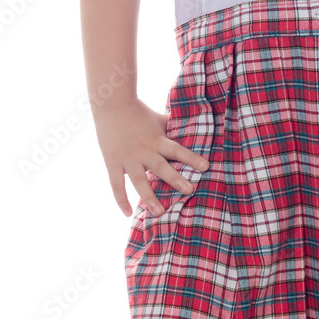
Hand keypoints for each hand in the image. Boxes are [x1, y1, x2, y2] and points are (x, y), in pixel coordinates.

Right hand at [92, 96, 209, 217]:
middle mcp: (144, 150)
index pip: (177, 150)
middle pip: (162, 167)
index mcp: (157, 139)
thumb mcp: (159, 117)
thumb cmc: (138, 111)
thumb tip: (193, 121)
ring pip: (139, 181)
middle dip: (176, 179)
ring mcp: (128, 158)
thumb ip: (173, 125)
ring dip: (149, 197)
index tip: (206, 167)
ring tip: (159, 212)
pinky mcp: (113, 163)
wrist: (112, 104)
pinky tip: (127, 214)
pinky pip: (117, 185)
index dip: (191, 158)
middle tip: (189, 191)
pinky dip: (121, 200)